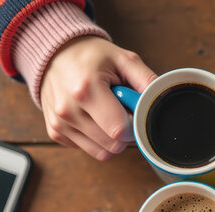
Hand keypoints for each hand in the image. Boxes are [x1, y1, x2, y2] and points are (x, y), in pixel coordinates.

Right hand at [40, 36, 156, 160]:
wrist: (56, 54)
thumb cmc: (91, 56)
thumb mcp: (124, 59)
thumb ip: (146, 81)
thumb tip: (159, 104)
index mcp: (86, 90)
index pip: (120, 131)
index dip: (135, 126)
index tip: (134, 112)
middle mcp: (69, 110)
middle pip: (113, 145)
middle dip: (125, 132)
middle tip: (120, 109)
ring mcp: (59, 123)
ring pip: (102, 153)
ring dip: (111, 138)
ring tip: (106, 112)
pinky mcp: (55, 132)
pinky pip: (88, 149)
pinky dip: (96, 138)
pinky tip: (93, 116)